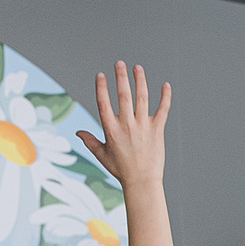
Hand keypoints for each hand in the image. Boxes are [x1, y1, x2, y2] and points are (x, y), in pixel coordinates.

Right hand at [75, 61, 172, 188]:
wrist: (142, 182)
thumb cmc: (121, 169)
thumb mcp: (102, 155)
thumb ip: (90, 141)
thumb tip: (78, 132)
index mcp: (111, 130)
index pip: (104, 103)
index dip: (101, 87)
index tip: (101, 75)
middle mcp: (126, 125)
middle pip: (123, 95)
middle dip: (121, 77)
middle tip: (119, 63)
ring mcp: (143, 126)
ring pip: (142, 98)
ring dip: (140, 80)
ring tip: (137, 67)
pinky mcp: (157, 130)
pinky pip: (163, 109)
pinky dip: (165, 97)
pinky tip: (166, 85)